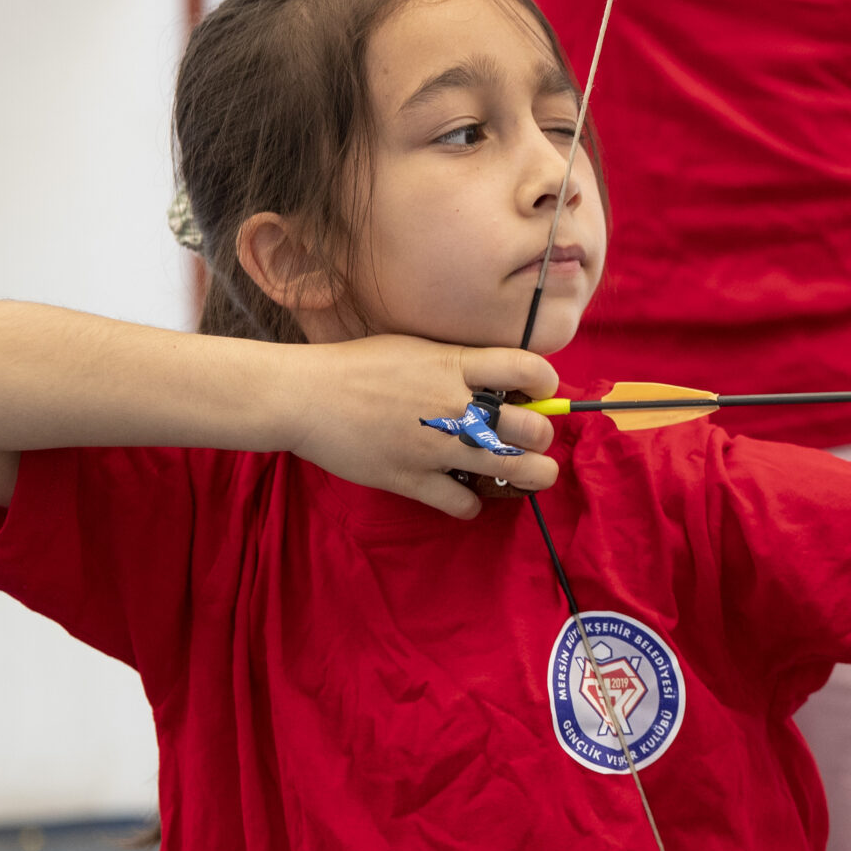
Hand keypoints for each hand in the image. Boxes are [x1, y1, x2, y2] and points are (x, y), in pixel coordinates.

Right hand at [279, 335, 558, 518]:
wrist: (304, 396)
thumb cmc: (358, 366)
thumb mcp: (416, 346)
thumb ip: (458, 361)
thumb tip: (498, 374)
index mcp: (454, 364)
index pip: (528, 369)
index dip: (547, 383)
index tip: (541, 392)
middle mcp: (452, 405)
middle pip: (531, 427)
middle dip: (541, 437)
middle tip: (533, 441)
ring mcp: (434, 445)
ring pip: (510, 468)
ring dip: (531, 475)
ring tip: (531, 474)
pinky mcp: (411, 479)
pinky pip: (462, 502)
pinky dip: (471, 504)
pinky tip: (466, 496)